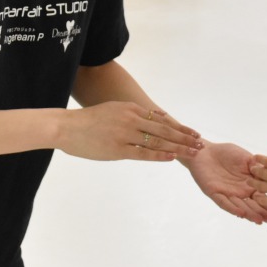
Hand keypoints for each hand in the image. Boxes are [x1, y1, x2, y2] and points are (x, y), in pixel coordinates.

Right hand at [57, 104, 201, 161]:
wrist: (67, 127)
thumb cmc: (89, 121)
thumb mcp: (115, 110)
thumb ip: (135, 114)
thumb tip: (158, 117)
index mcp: (131, 109)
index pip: (162, 120)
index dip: (179, 127)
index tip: (193, 133)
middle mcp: (131, 119)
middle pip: (165, 129)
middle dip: (184, 137)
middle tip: (200, 144)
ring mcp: (125, 134)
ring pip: (158, 141)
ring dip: (178, 146)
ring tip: (192, 151)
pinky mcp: (118, 149)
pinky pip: (143, 153)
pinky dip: (159, 154)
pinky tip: (172, 157)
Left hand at [187, 142, 266, 224]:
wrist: (205, 150)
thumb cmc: (226, 153)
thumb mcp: (246, 159)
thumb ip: (258, 167)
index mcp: (248, 185)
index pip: (262, 197)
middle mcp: (239, 192)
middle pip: (253, 206)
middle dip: (263, 214)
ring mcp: (227, 194)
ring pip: (240, 207)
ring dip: (249, 214)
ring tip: (259, 221)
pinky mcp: (214, 192)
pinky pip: (224, 202)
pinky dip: (232, 208)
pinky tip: (240, 213)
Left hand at [250, 139, 266, 196]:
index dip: (261, 159)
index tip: (255, 157)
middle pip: (262, 173)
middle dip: (256, 170)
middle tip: (251, 169)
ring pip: (261, 185)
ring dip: (254, 183)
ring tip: (248, 181)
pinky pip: (265, 200)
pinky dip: (259, 198)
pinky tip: (256, 197)